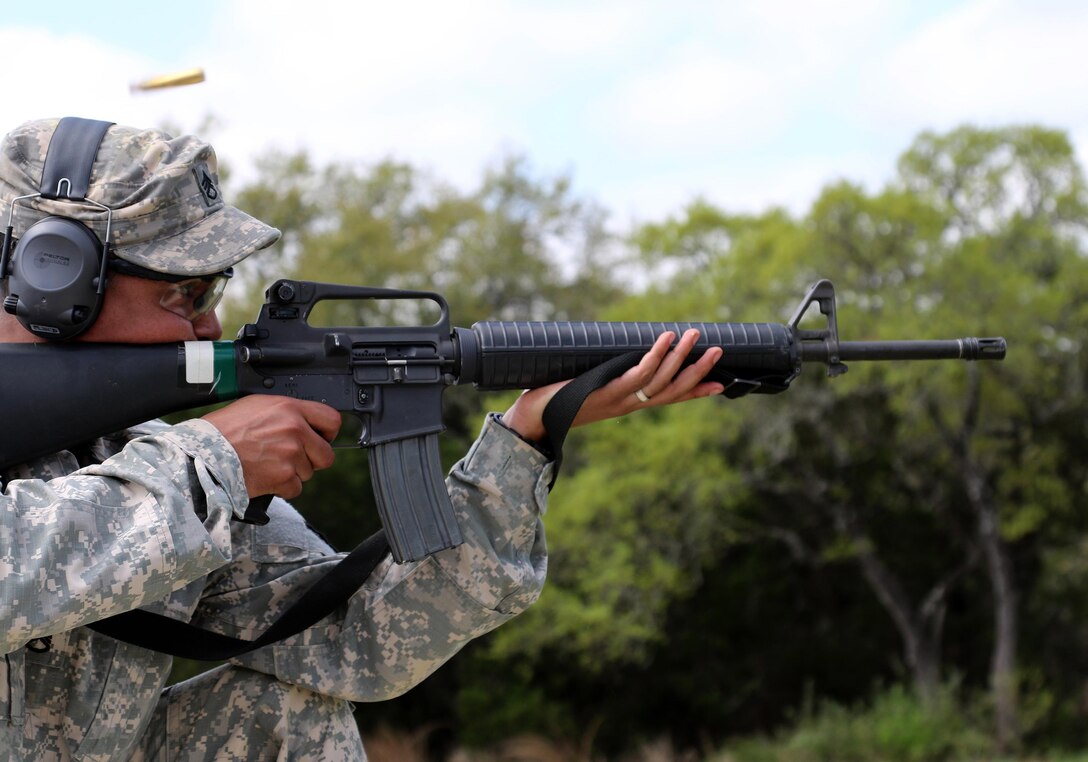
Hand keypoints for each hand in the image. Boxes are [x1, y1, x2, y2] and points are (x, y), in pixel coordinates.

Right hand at [202, 396, 340, 497]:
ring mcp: (291, 454)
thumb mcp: (256, 406)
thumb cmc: (224, 430)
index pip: (332, 419)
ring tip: (268, 464)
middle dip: (313, 460)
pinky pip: (295, 488)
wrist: (204, 454)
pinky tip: (265, 477)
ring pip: (309, 472)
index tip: (322, 439)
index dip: (328, 433)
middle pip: (326, 454)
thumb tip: (305, 422)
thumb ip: (285, 412)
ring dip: (292, 473)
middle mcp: (294, 429)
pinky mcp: (284, 476)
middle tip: (293, 459)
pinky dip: (282, 487)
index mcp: (289, 408)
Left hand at [501, 329, 724, 442]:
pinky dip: (654, 355)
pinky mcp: (607, 391)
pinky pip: (638, 373)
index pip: (669, 398)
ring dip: (681, 357)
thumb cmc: (556, 400)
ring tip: (696, 336)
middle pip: (673, 390)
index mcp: (628, 404)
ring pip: (661, 380)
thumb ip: (603, 373)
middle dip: (698, 371)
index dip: (695, 392)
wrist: (533, 419)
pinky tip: (665, 338)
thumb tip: (610, 351)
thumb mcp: (588, 385)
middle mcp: (629, 404)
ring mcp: (620, 399)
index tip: (720, 384)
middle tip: (719, 351)